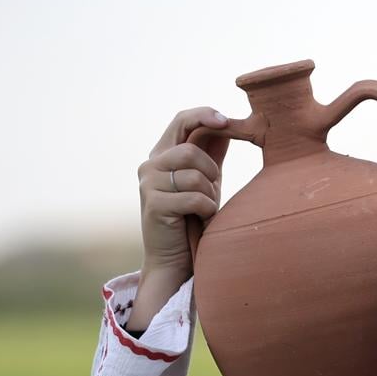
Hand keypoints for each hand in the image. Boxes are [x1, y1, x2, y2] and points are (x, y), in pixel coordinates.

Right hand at [128, 107, 229, 331]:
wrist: (175, 260)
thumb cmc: (193, 219)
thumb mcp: (205, 181)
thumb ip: (211, 153)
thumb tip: (227, 123)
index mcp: (162, 154)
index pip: (181, 120)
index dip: (204, 116)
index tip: (226, 120)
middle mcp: (150, 166)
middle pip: (190, 150)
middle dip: (211, 170)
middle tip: (214, 189)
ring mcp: (149, 185)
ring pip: (194, 174)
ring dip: (209, 193)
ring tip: (205, 209)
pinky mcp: (154, 205)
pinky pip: (194, 197)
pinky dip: (206, 209)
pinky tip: (201, 219)